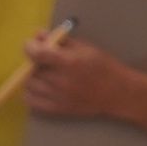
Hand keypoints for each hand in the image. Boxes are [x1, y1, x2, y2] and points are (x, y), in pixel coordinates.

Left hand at [19, 28, 141, 124]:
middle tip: (42, 59)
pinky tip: (39, 87)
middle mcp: (61, 81)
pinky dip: (30, 93)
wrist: (116, 93)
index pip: (37, 54)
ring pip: (29, 85)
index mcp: (69, 62)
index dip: (30, 47)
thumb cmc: (102, 66)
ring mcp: (58, 97)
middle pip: (31, 69)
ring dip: (31, 76)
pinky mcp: (57, 110)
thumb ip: (59, 41)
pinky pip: (32, 102)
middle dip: (33, 61)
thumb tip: (38, 35)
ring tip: (43, 72)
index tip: (31, 45)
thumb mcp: (84, 47)